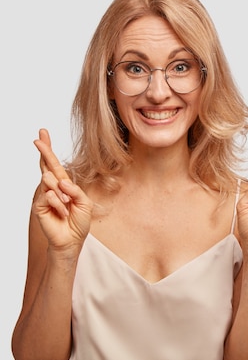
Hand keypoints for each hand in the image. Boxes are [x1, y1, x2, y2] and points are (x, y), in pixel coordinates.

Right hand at [32, 129, 92, 252]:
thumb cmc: (79, 222)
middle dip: (44, 151)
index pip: (54, 164)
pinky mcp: (39, 206)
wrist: (72, 240)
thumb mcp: (84, 203)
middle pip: (46, 165)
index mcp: (64, 184)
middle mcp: (52, 188)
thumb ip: (75, 191)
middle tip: (37, 139)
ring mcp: (45, 196)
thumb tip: (61, 181)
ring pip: (50, 182)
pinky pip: (50, 196)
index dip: (48, 150)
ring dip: (62, 194)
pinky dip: (59, 204)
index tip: (42, 134)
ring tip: (67, 206)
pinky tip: (62, 213)